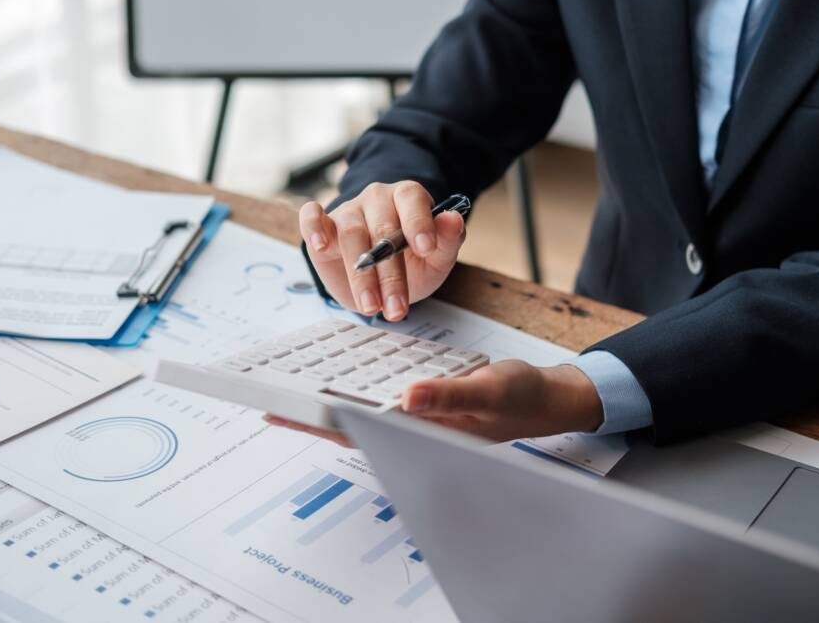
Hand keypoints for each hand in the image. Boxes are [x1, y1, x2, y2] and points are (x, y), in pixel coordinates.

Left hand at [264, 361, 603, 446]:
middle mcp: (418, 431)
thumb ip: (449, 397)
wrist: (547, 399)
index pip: (360, 431)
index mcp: (427, 432)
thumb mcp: (489, 391)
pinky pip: (385, 404)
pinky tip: (346, 386)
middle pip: (354, 428)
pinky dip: (360, 395)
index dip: (319, 421)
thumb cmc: (521, 397)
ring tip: (296, 397)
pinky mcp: (427, 408)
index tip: (280, 411)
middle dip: (313, 418)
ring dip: (333, 408)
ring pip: (367, 417)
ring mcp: (421, 421)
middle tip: (270, 407)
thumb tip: (405, 398)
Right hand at [299, 181, 464, 320]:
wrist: (384, 278)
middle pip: (382, 229)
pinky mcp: (324, 225)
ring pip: (351, 234)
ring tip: (371, 306)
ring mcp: (349, 210)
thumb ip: (448, 240)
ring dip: (360, 275)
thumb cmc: (412, 262)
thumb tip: (453, 218)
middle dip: (391, 274)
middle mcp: (377, 199)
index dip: (418, 222)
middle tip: (397, 308)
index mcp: (408, 198)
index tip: (425, 248)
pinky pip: (311, 216)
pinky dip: (313, 226)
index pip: (412, 198)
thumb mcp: (437, 259)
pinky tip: (320, 245)